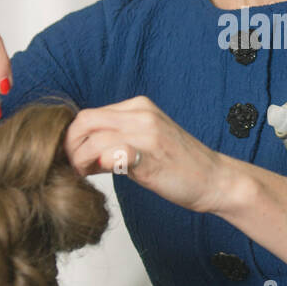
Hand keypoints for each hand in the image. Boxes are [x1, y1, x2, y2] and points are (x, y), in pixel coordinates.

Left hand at [63, 96, 232, 214]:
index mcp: (139, 106)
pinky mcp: (149, 154)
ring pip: (92, 138)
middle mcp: (141, 113)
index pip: (89, 114)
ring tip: (83, 174)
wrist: (216, 179)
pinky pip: (110, 153)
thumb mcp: (146, 140)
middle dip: (70, 146)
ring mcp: (146, 132)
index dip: (74, 137)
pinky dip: (96, 166)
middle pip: (85, 121)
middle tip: (71, 167)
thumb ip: (118, 138)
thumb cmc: (181, 166)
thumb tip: (81, 150)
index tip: (74, 158)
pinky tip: (99, 176)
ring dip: (79, 159)